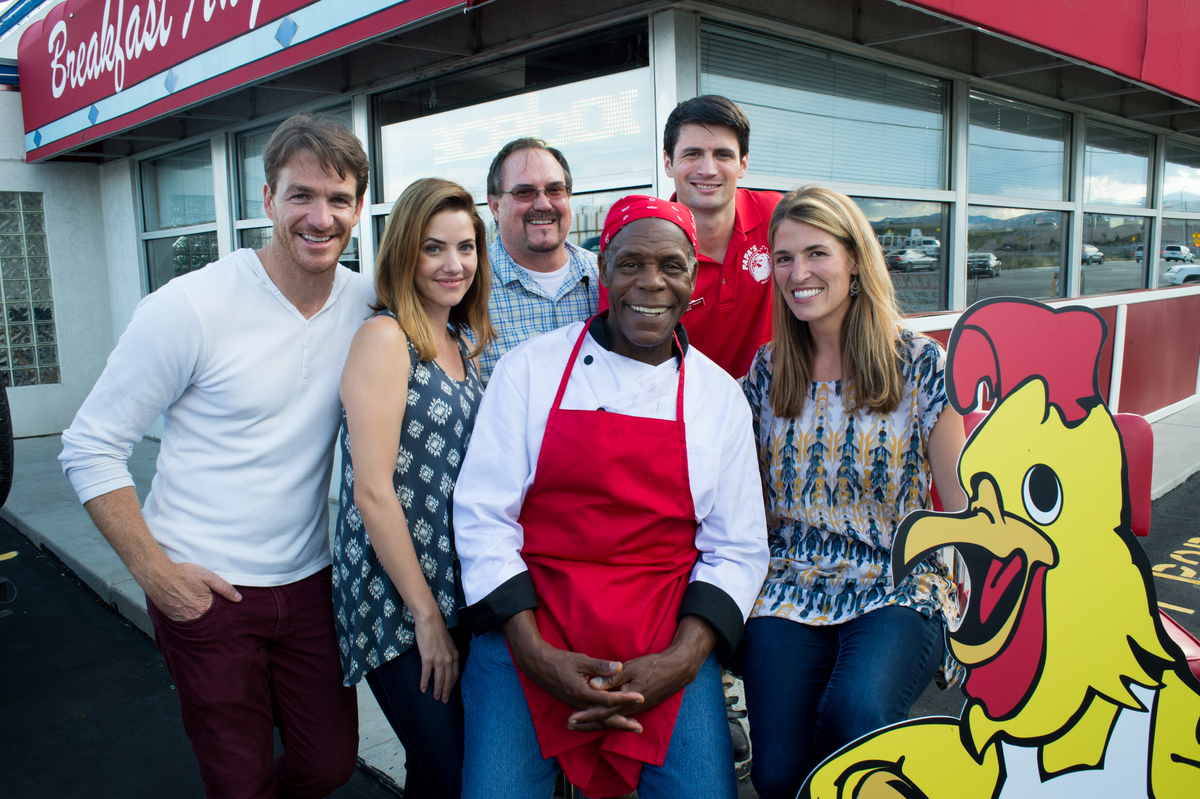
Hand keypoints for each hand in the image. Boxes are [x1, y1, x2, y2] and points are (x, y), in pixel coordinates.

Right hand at [145, 561, 241, 621]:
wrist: (158, 575)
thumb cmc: (183, 574)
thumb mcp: (208, 577)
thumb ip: (224, 588)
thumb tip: (238, 598)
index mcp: (204, 608)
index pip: (218, 615)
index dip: (221, 611)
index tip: (222, 608)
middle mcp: (193, 617)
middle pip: (206, 619)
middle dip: (210, 614)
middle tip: (206, 604)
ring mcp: (181, 618)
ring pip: (194, 621)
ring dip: (198, 616)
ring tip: (196, 605)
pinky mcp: (171, 617)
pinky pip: (183, 620)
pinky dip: (187, 616)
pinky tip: (187, 607)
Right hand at [414, 610, 459, 702]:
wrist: (429, 620)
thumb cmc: (437, 630)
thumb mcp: (448, 643)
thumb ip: (448, 653)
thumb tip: (445, 662)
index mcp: (455, 655)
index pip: (455, 675)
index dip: (452, 685)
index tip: (449, 692)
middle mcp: (449, 659)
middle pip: (448, 680)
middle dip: (446, 691)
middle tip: (443, 700)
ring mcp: (439, 659)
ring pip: (439, 680)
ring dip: (437, 690)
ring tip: (435, 698)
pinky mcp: (428, 658)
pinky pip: (427, 674)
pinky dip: (425, 683)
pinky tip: (423, 689)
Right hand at [503, 611, 645, 731]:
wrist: (538, 666)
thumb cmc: (560, 661)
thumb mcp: (581, 660)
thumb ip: (600, 666)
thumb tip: (619, 667)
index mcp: (582, 693)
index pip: (608, 699)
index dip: (625, 699)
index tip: (640, 697)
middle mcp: (580, 704)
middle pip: (605, 718)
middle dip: (623, 722)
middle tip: (639, 728)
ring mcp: (576, 707)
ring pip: (598, 721)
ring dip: (614, 724)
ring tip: (630, 727)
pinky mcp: (574, 706)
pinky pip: (591, 719)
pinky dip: (602, 723)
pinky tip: (610, 723)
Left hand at [568, 615, 716, 731]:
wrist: (676, 670)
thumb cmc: (653, 666)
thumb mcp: (630, 668)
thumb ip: (611, 678)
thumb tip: (593, 685)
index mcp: (626, 701)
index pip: (601, 711)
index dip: (586, 715)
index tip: (571, 719)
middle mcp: (630, 709)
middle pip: (605, 720)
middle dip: (587, 723)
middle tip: (570, 725)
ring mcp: (636, 709)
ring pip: (613, 720)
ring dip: (596, 722)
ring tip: (581, 724)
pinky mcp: (640, 707)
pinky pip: (621, 717)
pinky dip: (608, 719)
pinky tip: (603, 718)